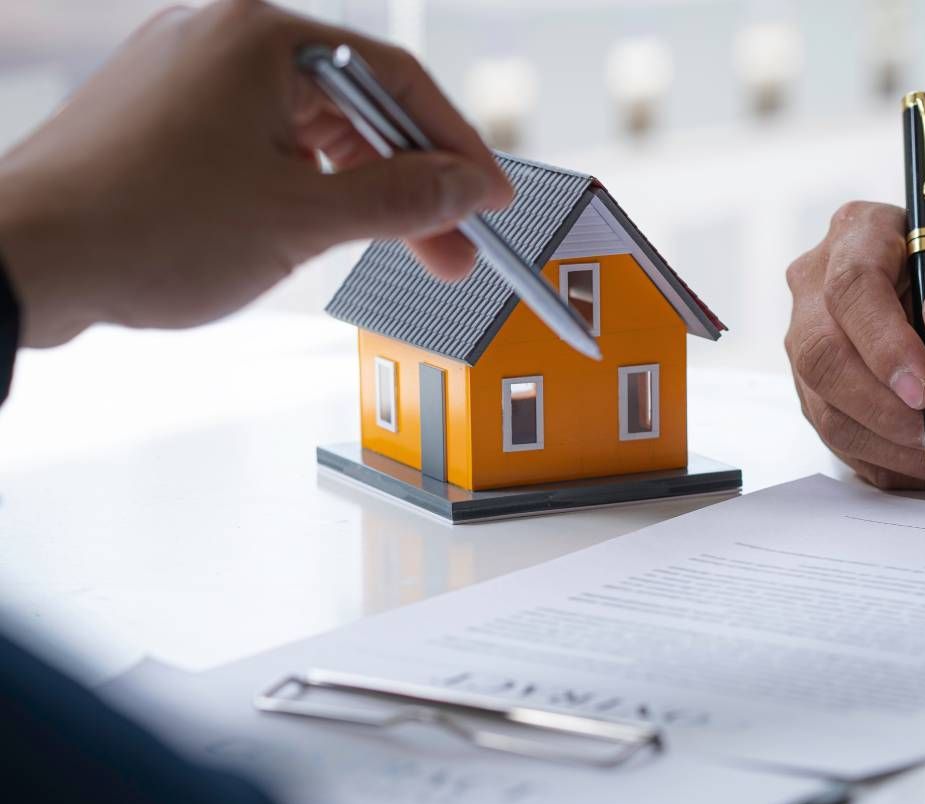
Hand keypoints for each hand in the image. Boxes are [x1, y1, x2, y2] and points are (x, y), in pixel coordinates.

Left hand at [0, 0, 512, 346]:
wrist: (21, 259)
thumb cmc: (143, 226)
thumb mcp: (301, 220)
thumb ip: (401, 199)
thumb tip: (466, 188)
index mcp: (259, 38)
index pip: (395, 81)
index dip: (456, 147)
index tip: (491, 199)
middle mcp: (221, 37)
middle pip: (353, 104)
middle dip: (409, 183)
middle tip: (451, 249)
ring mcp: (185, 73)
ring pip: (307, 128)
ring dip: (356, 190)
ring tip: (389, 253)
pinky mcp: (161, 114)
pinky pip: (259, 141)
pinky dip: (300, 186)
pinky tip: (317, 234)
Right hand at [784, 200, 924, 488]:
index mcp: (863, 234)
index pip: (852, 286)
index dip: (884, 344)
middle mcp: (819, 287)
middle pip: (823, 355)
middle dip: (886, 411)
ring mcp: (811, 347)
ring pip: (830, 412)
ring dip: (904, 450)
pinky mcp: (820, 399)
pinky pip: (848, 446)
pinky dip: (904, 467)